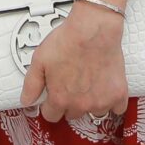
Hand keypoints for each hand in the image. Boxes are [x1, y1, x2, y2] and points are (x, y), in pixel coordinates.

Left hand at [17, 8, 126, 128]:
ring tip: (89, 83)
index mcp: (59, 98)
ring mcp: (101, 101)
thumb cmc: (68, 41)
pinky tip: (106, 88)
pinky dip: (112, 101)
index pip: (51, 116)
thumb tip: (26, 101)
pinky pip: (117, 109)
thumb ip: (31, 85)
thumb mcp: (39, 60)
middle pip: (72, 114)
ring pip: (94, 112)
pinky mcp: (118, 94)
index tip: (54, 96)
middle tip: (72, 83)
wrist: (94, 29)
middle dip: (69, 102)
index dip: (50, 105)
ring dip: (90, 102)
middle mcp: (80, 104)